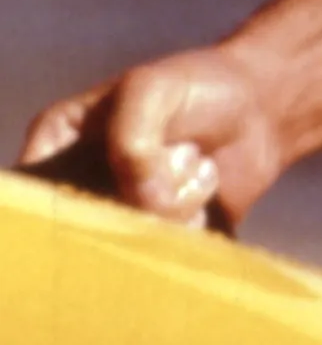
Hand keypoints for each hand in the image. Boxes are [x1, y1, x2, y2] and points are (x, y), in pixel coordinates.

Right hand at [20, 50, 285, 228]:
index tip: (128, 179)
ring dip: (176, 207)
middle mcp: (79, 188)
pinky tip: (207, 193)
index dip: (73, 201)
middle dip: (140, 199)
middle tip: (183, 151)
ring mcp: (118, 219)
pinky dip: (192, 229)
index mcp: (57, 145)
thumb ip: (131, 139)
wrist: (261, 108)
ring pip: (129, 245)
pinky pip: (162, 258)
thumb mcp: (152, 90)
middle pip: (85, 228)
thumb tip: (141, 201)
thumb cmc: (198, 87)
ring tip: (195, 161)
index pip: (36, 194)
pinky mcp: (157, 243)